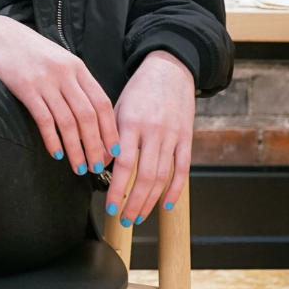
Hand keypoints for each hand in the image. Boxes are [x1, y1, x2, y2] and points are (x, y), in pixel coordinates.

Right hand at [0, 15, 118, 173]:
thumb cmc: (29, 52)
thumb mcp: (59, 61)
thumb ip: (74, 83)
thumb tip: (90, 117)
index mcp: (77, 67)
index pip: (102, 102)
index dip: (110, 129)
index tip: (113, 151)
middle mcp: (65, 74)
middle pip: (88, 116)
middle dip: (95, 145)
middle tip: (98, 167)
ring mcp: (45, 81)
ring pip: (68, 121)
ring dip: (76, 149)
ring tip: (79, 168)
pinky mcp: (25, 88)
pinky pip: (44, 119)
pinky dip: (52, 140)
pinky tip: (57, 154)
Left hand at [105, 50, 194, 226]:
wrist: (170, 69)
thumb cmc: (140, 89)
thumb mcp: (117, 107)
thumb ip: (110, 135)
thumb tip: (100, 163)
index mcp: (132, 123)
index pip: (123, 164)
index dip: (117, 188)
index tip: (110, 205)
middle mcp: (154, 131)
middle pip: (145, 176)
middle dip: (134, 202)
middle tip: (124, 219)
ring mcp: (173, 136)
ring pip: (163, 176)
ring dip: (150, 201)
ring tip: (139, 216)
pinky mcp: (187, 138)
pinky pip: (183, 168)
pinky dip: (176, 189)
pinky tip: (166, 204)